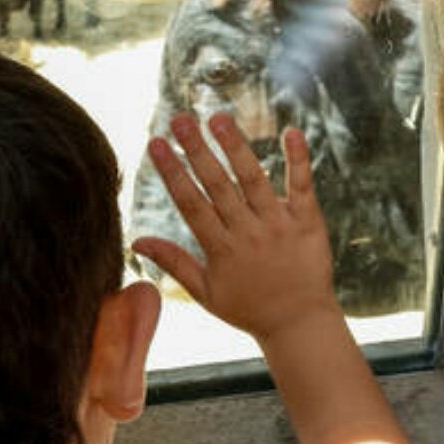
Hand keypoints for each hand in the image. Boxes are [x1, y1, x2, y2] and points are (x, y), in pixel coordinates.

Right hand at [131, 113, 338, 342]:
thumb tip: (135, 242)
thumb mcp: (206, 292)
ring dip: (235, 147)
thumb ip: (174, 262)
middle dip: (196, 150)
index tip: (155, 143)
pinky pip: (302, 186)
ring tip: (218, 119)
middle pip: (218, 185)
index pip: (191, 204)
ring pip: (253, 180)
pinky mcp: (308, 223)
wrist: (300, 325)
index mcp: (221, 250)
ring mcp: (279, 226)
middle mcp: (248, 234)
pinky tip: (291, 131)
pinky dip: (298, 159)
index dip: (172, 172)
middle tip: (180, 118)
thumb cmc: (249, 309)